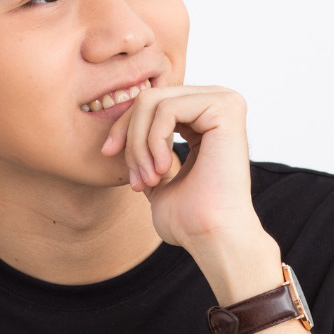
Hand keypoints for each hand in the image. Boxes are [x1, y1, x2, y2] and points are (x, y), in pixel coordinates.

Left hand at [102, 85, 279, 298]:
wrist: (212, 236)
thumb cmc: (189, 219)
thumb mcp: (156, 176)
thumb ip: (146, 152)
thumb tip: (123, 139)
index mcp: (205, 116)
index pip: (151, 103)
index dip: (123, 127)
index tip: (108, 155)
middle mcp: (218, 102)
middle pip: (149, 97)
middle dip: (129, 136)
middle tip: (135, 177)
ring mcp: (224, 101)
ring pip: (154, 101)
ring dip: (140, 144)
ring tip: (148, 178)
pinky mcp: (225, 107)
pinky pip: (167, 109)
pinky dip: (154, 141)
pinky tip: (164, 170)